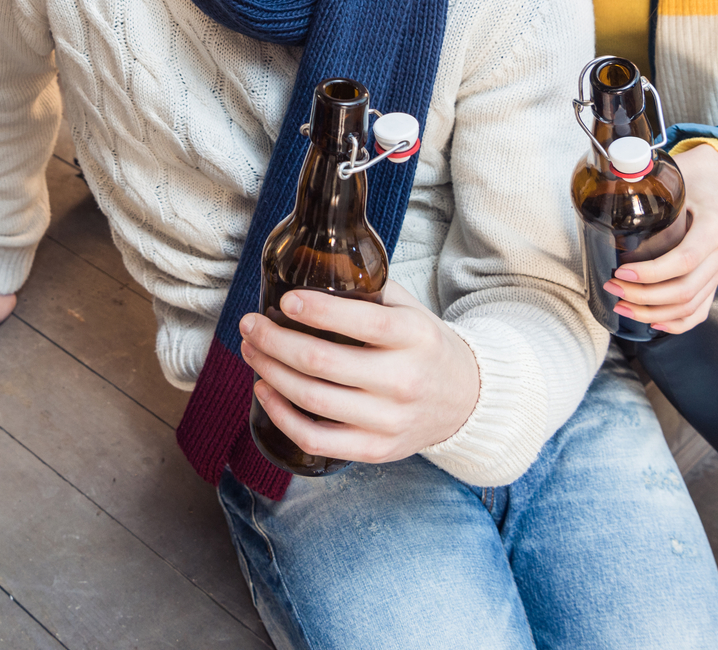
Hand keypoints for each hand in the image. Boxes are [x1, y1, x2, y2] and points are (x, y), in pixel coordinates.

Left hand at [239, 280, 479, 464]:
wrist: (466, 401)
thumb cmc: (426, 347)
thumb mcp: (410, 310)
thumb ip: (368, 291)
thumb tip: (310, 269)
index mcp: (414, 336)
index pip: (362, 321)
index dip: (316, 310)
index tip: (284, 301)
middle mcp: (403, 380)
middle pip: (321, 362)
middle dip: (273, 340)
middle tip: (251, 325)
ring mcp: (388, 420)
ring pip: (311, 398)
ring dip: (270, 371)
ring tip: (252, 351)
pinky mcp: (376, 449)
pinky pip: (316, 438)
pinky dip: (281, 415)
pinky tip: (265, 390)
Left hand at [603, 144, 717, 333]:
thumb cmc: (700, 175)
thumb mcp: (680, 175)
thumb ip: (652, 188)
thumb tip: (613, 194)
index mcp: (715, 227)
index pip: (684, 260)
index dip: (651, 272)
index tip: (622, 271)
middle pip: (685, 290)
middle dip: (643, 296)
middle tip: (613, 286)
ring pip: (691, 305)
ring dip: (653, 312)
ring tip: (623, 304)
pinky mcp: (716, 277)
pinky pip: (701, 309)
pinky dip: (678, 322)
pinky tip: (653, 322)